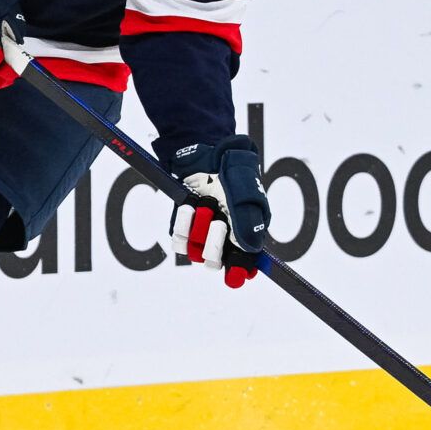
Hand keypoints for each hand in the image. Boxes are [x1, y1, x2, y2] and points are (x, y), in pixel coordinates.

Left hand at [169, 135, 269, 287]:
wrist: (206, 154)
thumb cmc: (232, 173)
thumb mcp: (246, 195)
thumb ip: (248, 224)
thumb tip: (251, 251)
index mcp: (246, 235)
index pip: (244, 266)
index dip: (239, 273)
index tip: (234, 275)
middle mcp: (224, 239)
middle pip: (215, 262)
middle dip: (214, 243)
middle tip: (219, 221)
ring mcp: (202, 233)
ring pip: (195, 251)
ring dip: (198, 227)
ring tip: (204, 204)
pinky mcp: (184, 226)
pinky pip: (179, 240)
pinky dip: (183, 224)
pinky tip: (190, 206)